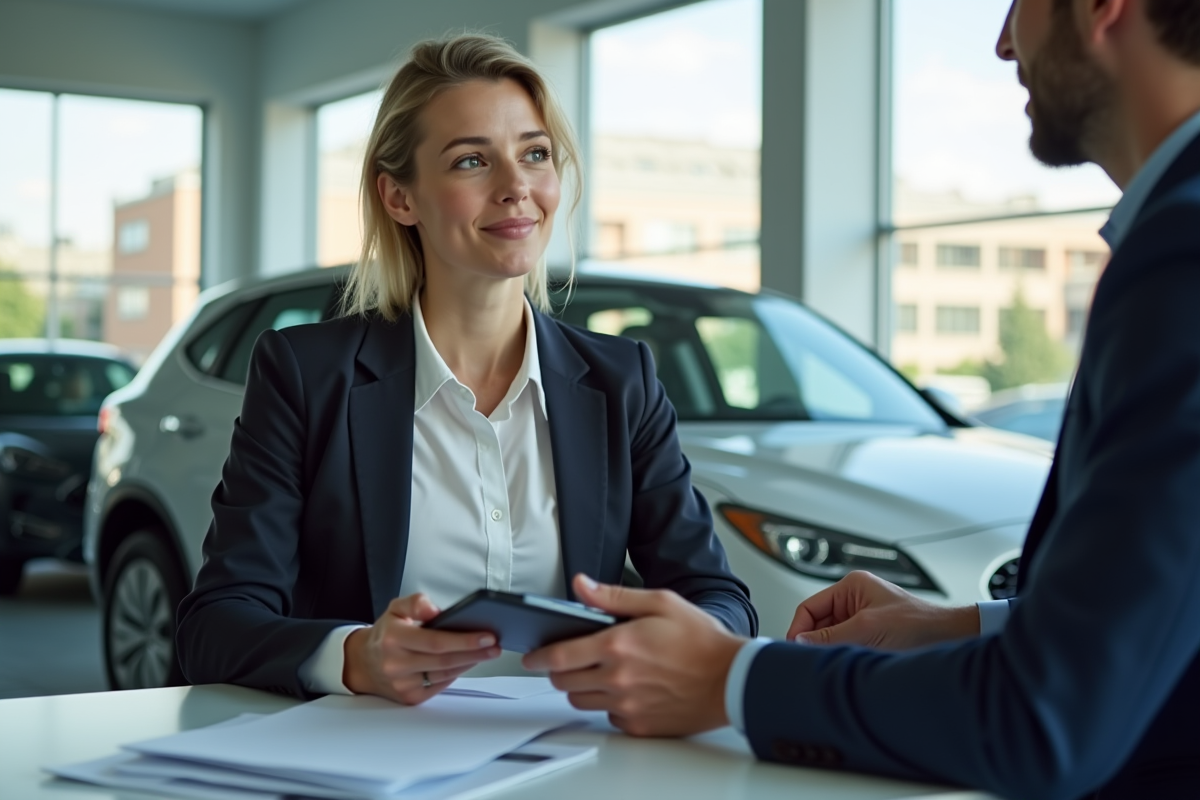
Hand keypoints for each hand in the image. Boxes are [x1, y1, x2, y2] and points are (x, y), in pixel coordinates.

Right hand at [343, 593, 500, 703]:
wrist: (363, 663)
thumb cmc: (386, 634)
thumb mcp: (395, 609)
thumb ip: (415, 602)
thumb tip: (434, 609)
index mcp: (393, 638)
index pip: (435, 641)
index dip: (463, 640)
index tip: (486, 636)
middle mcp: (396, 664)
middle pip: (444, 660)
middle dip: (474, 653)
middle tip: (494, 646)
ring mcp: (402, 684)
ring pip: (444, 674)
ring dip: (469, 663)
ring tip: (487, 652)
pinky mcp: (409, 697)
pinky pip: (440, 686)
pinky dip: (456, 674)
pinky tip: (467, 663)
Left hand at [522, 574, 746, 736]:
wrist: (732, 679)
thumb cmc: (702, 641)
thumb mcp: (660, 602)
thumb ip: (613, 596)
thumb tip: (581, 585)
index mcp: (618, 645)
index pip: (560, 656)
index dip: (539, 656)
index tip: (532, 655)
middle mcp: (618, 679)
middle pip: (564, 682)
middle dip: (559, 670)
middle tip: (568, 660)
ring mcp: (627, 705)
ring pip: (581, 701)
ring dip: (581, 688)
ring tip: (600, 672)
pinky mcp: (639, 725)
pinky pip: (608, 717)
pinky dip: (608, 705)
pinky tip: (625, 689)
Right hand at [787, 570, 978, 649]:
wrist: (948, 638)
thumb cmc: (919, 624)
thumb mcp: (867, 628)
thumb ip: (829, 636)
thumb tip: (800, 643)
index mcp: (851, 586)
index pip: (809, 607)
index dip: (799, 629)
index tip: (794, 649)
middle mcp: (854, 600)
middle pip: (817, 623)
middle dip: (814, 641)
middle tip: (811, 661)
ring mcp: (861, 618)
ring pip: (830, 636)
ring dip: (830, 650)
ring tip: (835, 663)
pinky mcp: (870, 636)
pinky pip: (844, 645)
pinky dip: (842, 656)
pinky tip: (847, 665)